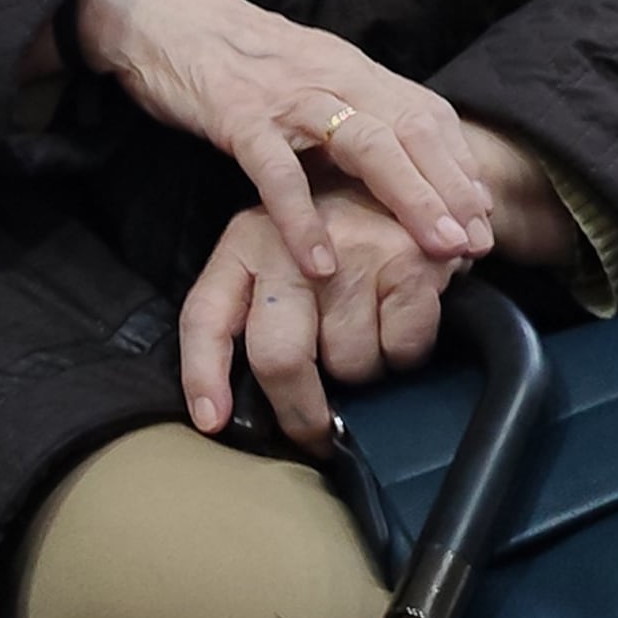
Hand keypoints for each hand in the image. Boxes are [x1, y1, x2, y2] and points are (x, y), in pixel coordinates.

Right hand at [75, 0, 492, 281]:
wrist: (164, 15)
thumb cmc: (239, 57)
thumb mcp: (310, 74)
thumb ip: (353, 110)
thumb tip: (405, 167)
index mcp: (353, 69)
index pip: (425, 114)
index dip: (460, 165)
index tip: (486, 216)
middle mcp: (332, 77)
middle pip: (409, 129)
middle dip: (451, 189)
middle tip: (479, 244)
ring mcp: (287, 96)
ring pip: (364, 143)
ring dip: (408, 198)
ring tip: (435, 250)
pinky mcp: (237, 116)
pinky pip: (277, 170)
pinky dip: (301, 216)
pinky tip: (321, 261)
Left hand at [183, 188, 448, 453]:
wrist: (413, 184)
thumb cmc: (335, 239)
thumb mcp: (279, 255)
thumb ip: (256, 313)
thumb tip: (238, 408)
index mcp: (245, 241)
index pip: (206, 314)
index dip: (204, 374)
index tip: (213, 420)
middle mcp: (291, 241)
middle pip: (278, 356)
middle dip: (300, 412)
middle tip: (316, 433)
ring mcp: (353, 250)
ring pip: (349, 364)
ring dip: (363, 374)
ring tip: (368, 333)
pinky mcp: (409, 263)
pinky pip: (402, 351)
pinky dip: (405, 354)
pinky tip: (399, 320)